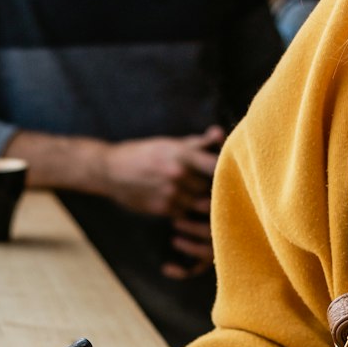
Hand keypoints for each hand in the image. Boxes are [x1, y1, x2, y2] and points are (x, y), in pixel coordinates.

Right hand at [102, 126, 223, 277]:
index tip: (236, 174)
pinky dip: (187, 211)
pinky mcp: (163, 209)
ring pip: (200, 203)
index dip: (228, 171)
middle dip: (215, 189)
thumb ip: (197, 143)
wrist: (111, 170)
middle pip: (211, 187)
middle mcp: (178, 174)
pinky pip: (185, 213)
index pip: (216, 165)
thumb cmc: (143, 152)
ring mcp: (170, 193)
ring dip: (202, 202)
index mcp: (182, 154)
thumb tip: (219, 133)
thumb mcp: (168, 143)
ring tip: (203, 199)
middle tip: (224, 190)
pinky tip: (183, 204)